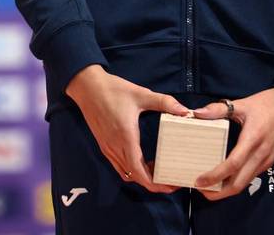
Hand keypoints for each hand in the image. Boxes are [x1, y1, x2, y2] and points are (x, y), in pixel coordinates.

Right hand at [65, 64, 190, 192]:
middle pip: (134, 177)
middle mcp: (115, 148)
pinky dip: (131, 169)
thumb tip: (185, 111)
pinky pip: (119, 165)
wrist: (88, 87)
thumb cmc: (114, 90)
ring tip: (158, 171)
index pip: (139, 172)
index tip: (169, 186)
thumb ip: (164, 102)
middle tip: (169, 181)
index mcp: (126, 138)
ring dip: (141, 177)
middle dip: (152, 183)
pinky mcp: (104, 145)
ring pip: (126, 173)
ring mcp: (108, 148)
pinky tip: (142, 159)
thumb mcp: (141, 94)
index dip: (155, 184)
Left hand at [191, 87, 273, 200]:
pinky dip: (238, 181)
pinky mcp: (270, 161)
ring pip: (245, 182)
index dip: (215, 176)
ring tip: (210, 186)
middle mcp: (260, 154)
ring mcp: (266, 160)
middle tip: (201, 190)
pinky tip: (227, 177)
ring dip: (228, 189)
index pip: (232, 164)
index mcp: (252, 139)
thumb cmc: (266, 104)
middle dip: (219, 192)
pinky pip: (252, 176)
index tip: (199, 181)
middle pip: (238, 183)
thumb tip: (198, 112)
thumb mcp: (243, 104)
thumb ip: (219, 109)